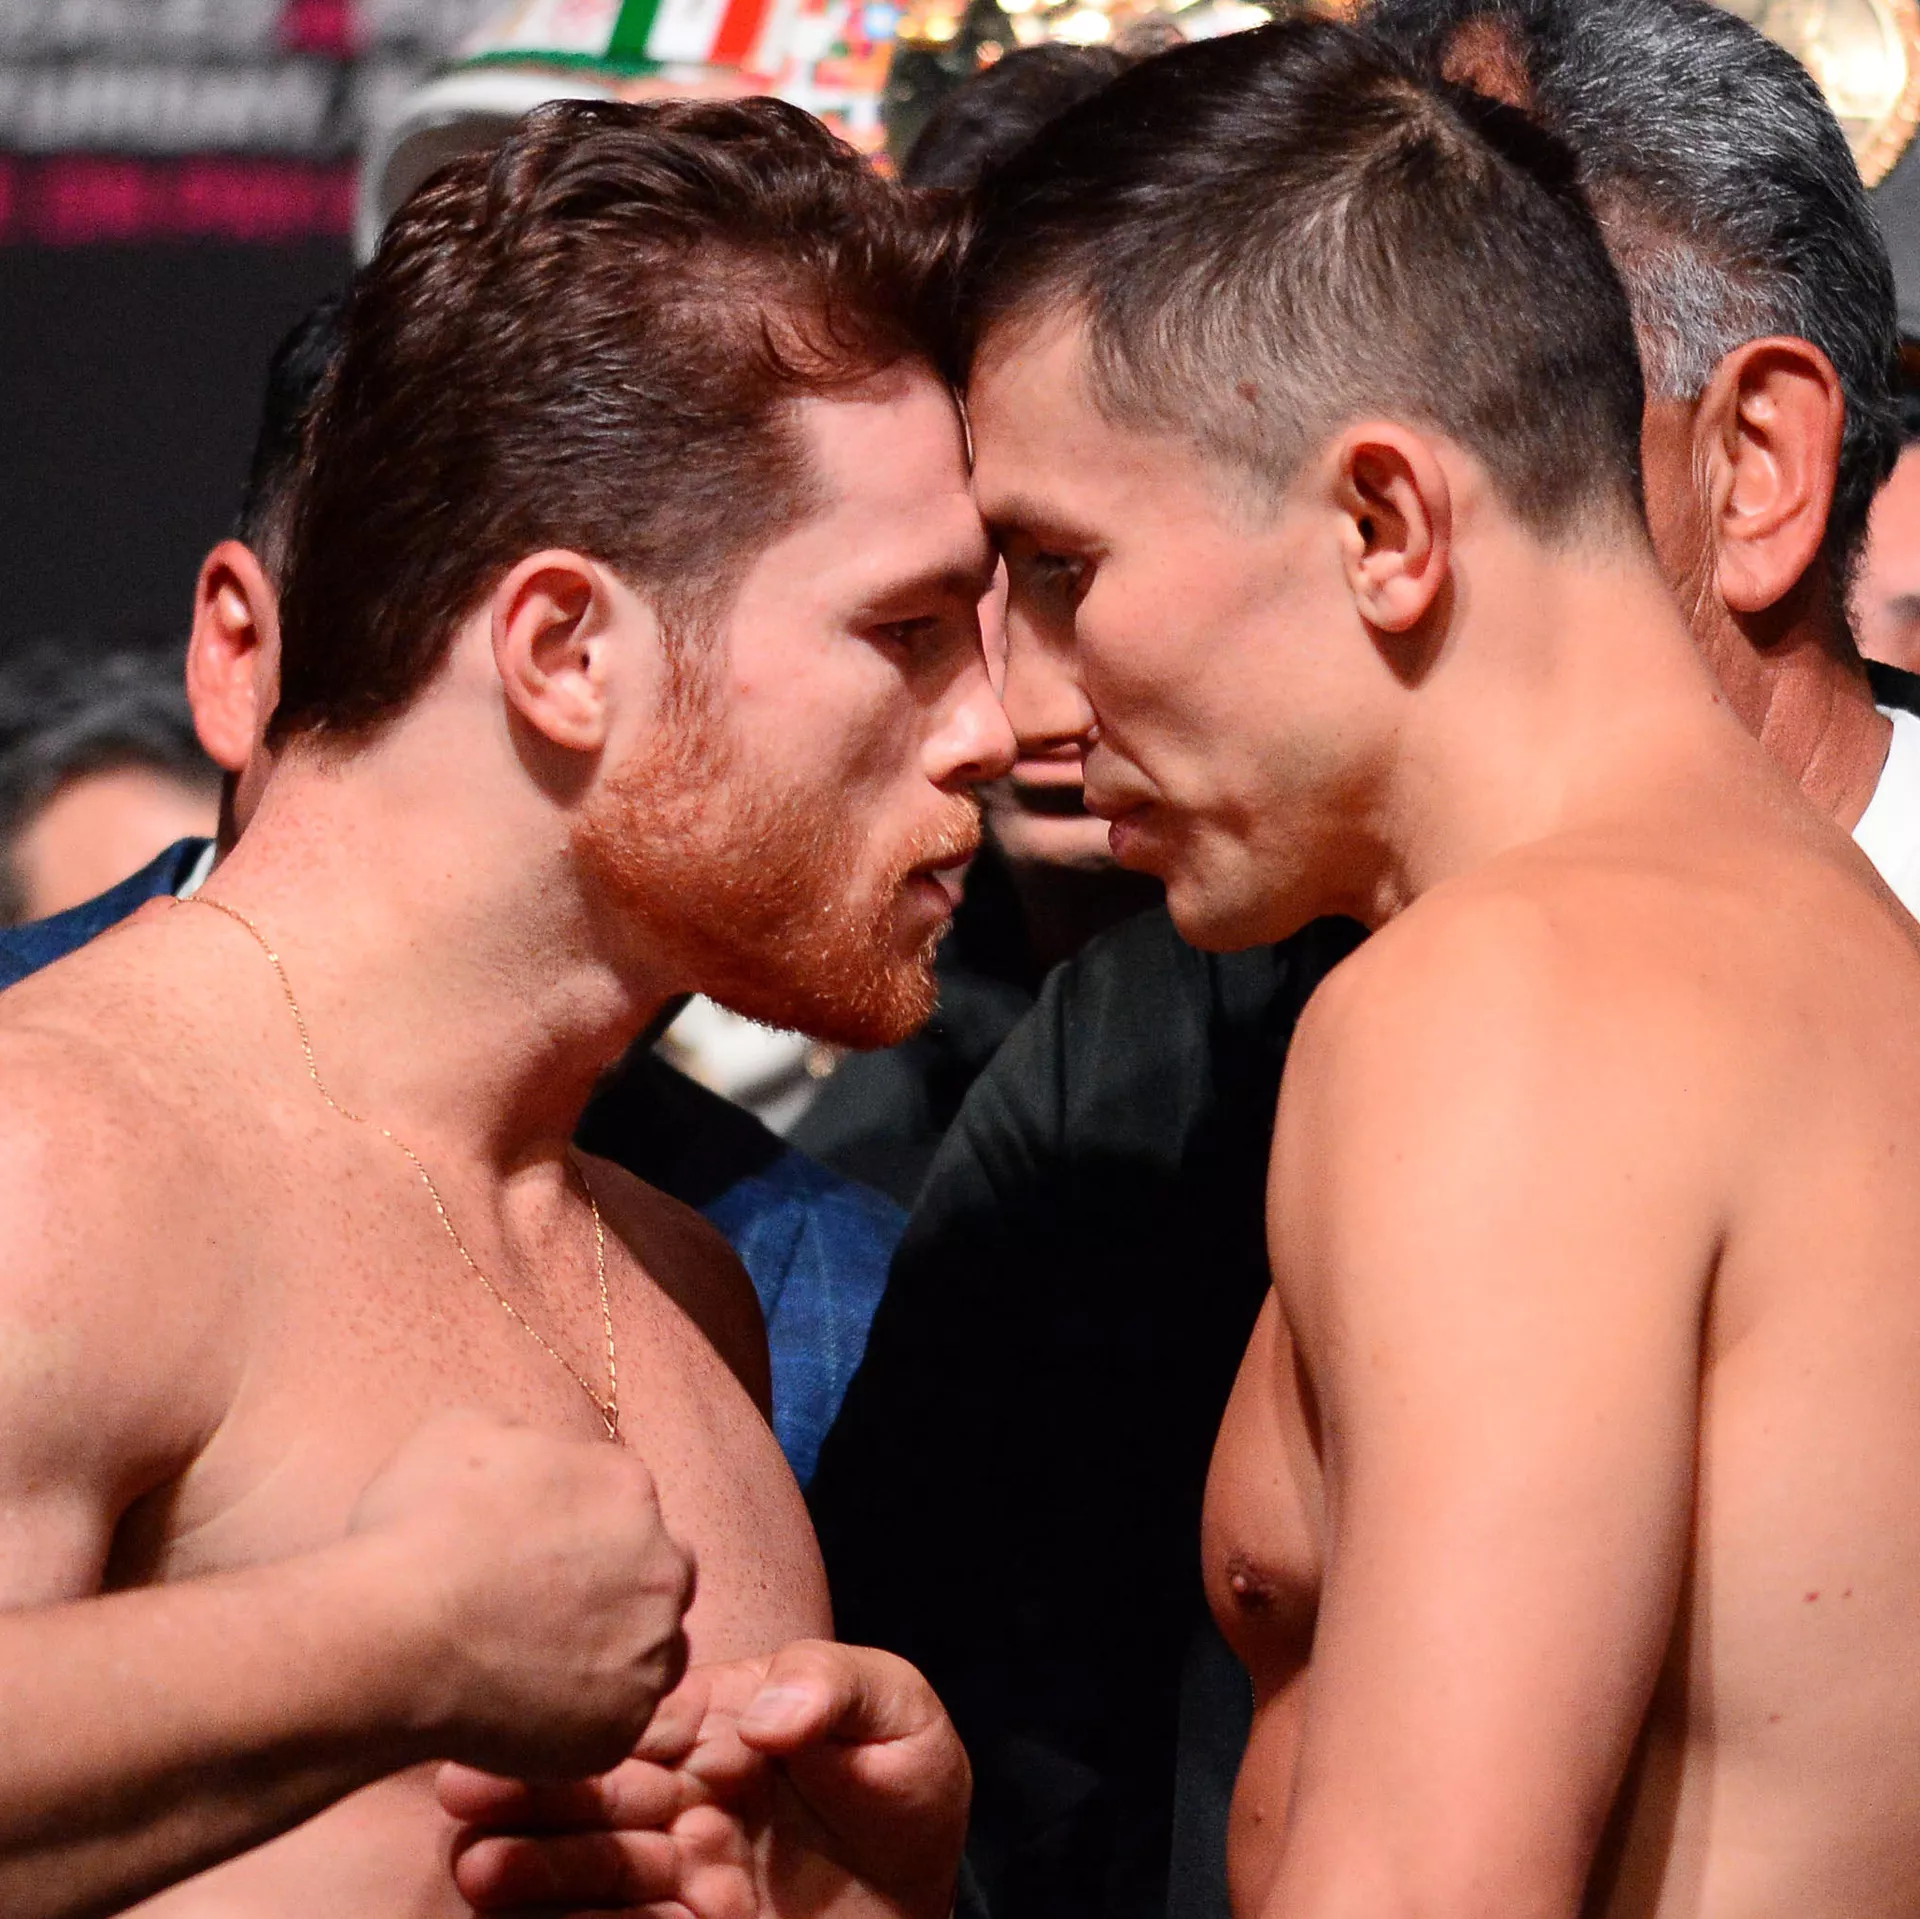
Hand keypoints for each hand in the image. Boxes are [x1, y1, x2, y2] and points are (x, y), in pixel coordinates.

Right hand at [349, 1410, 695, 1780]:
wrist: (391, 1639)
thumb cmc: (415, 1531)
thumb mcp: (461, 1433)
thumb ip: (522, 1439)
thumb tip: (532, 1455)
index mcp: (626, 1486)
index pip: (627, 1503)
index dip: (584, 1528)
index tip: (542, 1555)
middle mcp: (660, 1564)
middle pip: (663, 1573)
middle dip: (625, 1586)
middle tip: (555, 1612)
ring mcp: (648, 1650)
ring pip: (654, 1651)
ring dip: (616, 1654)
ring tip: (544, 1668)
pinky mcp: (622, 1726)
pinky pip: (620, 1720)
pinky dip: (585, 1719)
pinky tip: (531, 1712)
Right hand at [441, 1640, 970, 1918]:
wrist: (928, 1891)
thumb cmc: (908, 1779)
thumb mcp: (896, 1707)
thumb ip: (833, 1686)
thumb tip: (762, 1713)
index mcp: (725, 1724)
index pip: (645, 1721)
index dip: (584, 1724)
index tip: (519, 1721)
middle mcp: (693, 1795)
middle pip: (604, 1791)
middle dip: (532, 1794)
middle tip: (460, 1795)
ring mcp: (690, 1869)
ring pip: (603, 1864)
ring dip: (538, 1868)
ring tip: (475, 1869)